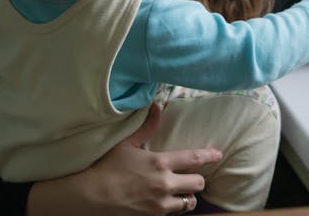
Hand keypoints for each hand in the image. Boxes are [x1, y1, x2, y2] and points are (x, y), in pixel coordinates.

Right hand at [27, 103, 222, 215]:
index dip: (210, 156)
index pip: (194, 159)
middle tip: (193, 177)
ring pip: (188, 203)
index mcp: (160, 163)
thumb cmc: (105, 167)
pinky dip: (173, 208)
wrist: (90, 196)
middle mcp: (164, 185)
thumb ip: (146, 125)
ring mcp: (159, 204)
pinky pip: (173, 214)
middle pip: (198, 184)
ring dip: (187, 197)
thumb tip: (158, 105)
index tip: (218, 154)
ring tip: (183, 193)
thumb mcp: (125, 143)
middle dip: (198, 180)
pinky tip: (167, 203)